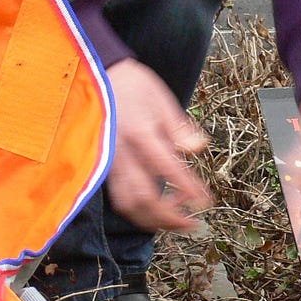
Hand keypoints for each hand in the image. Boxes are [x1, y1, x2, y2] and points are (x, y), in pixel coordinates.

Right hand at [104, 59, 212, 231]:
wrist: (95, 75)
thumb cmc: (133, 85)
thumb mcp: (161, 98)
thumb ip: (179, 128)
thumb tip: (198, 149)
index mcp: (140, 133)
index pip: (168, 169)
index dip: (188, 189)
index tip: (205, 202)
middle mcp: (122, 152)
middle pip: (143, 198)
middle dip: (169, 218)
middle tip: (193, 224)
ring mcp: (109, 162)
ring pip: (127, 203)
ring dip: (153, 220)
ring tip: (177, 222)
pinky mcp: (103, 167)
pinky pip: (118, 197)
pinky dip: (138, 211)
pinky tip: (156, 210)